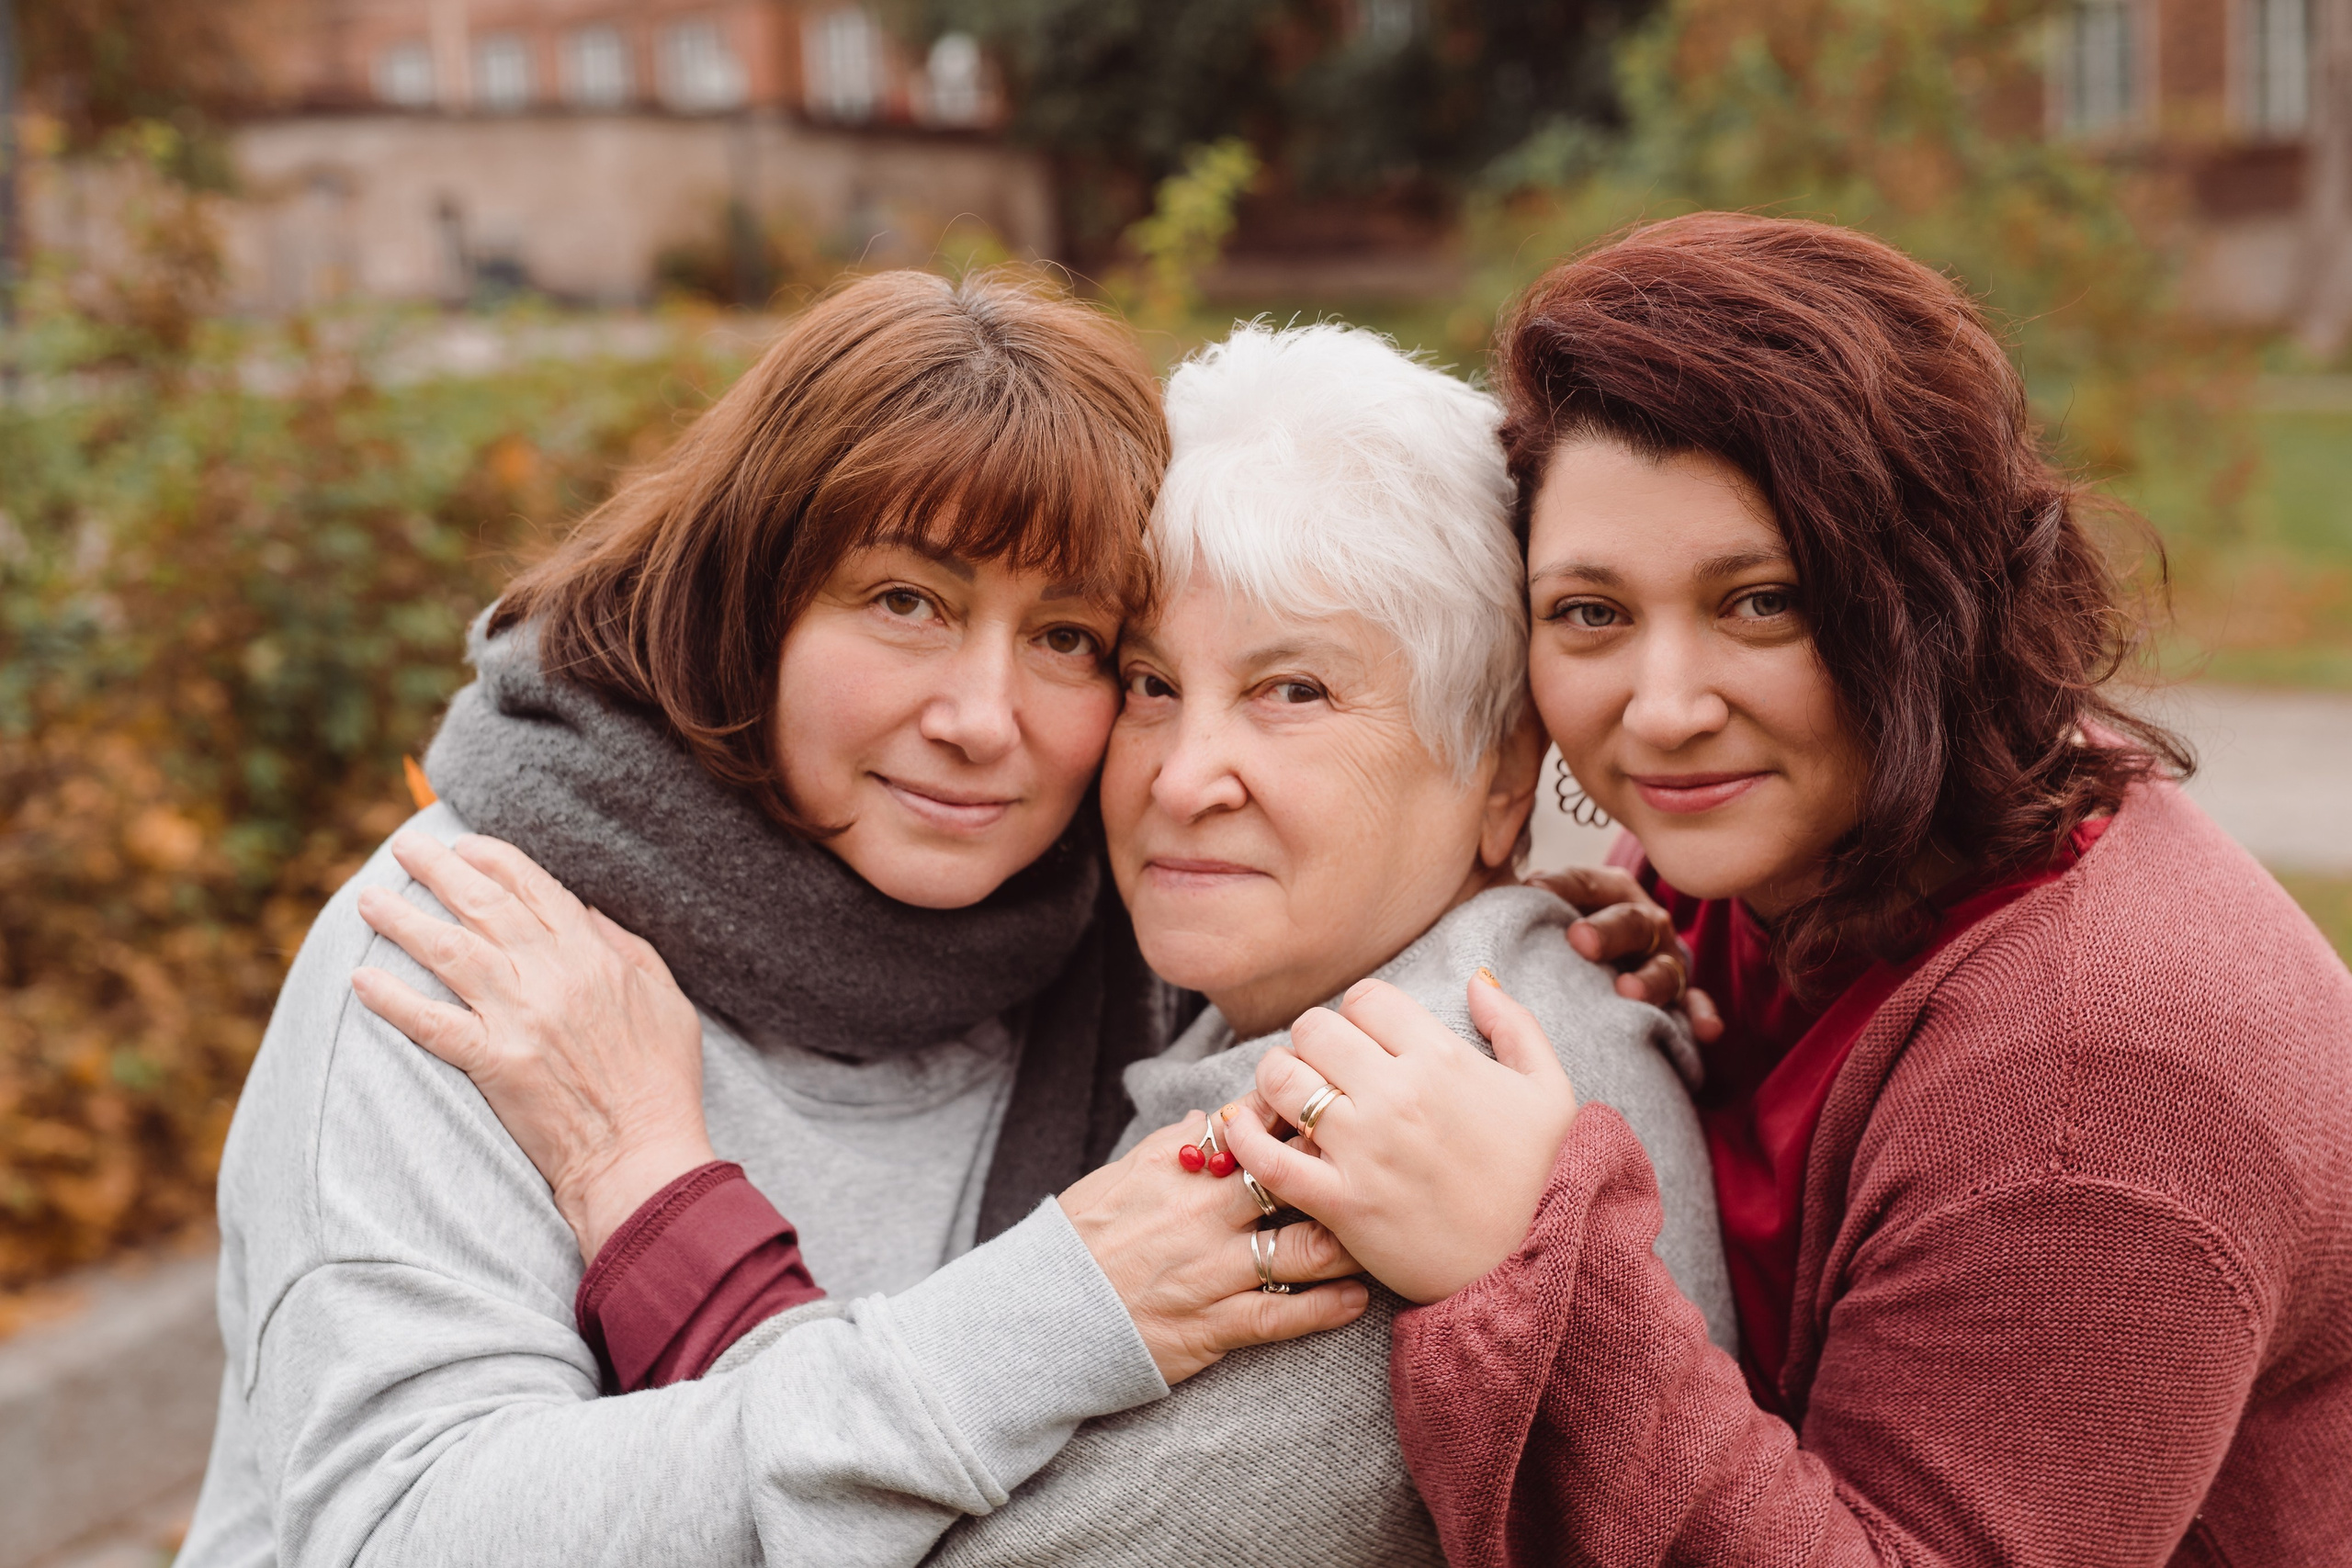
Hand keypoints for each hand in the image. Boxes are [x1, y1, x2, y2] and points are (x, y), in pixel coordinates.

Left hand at [351, 831, 713, 1264]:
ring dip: (404, 922)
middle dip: (439, 870)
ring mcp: (520, 1018)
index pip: (535, 889)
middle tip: (404, 847)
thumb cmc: (662, 1080)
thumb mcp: (666, 998)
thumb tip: (586, 911)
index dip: (494, 860)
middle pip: (484, 906)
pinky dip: (394, 1000)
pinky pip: (432, 1023)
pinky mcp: (494, 1063)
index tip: (464, 845)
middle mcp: (552, 976)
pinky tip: (362, 979)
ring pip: (449, 953)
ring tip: (370, 900)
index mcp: (594, 955)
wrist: (642, 1152)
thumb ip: (627, 948)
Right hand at [1058, 1112, 1369, 1384]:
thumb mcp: (1120, 1175)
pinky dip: (1327, 1308)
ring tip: (1385, 1236)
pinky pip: (1283, 1316)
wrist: (1042, 1314)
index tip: (1347, 1107)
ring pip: (1303, 1249)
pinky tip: (1358, 1298)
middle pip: (1297, 1182)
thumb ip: (1175, 1144)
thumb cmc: (1082, 1239)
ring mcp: (1210, 1272)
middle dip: (1346, 1173)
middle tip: (1390, 1168)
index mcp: (1181, 1169)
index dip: (1307, 1115)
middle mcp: (1201, 1214)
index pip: (1257, 1127)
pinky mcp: (1211, 1326)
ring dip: (1350, 1242)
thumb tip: (1215, 1114)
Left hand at [1219, 973, 1576, 1303]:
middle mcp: (1397, 1095)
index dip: (1359, 1015)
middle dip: (1314, 1042)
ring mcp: (1364, 1149)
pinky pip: (1267, 1157)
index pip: (1365, 999)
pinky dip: (1244, 1138)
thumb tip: (1476, 977)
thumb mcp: (1549, 1091)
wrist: (1530, 1267)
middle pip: (1313, 1028)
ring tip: (1293, 1100)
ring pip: (1281, 1078)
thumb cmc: (1540, 1178)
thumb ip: (1515, 1024)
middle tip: (1325, 1070)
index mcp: (1442, 1059)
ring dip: (1278, 1080)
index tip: (1365, 1043)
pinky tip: (1241, 1128)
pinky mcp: (1340, 1202)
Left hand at [1532, 864, 1721, 1043]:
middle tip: (1579, 941)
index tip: (1535, 890)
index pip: (1586, 884)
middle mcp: (1644, 921)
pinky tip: (1705, 1030)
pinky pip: (1695, 1005)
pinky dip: (1701, 1016)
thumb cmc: (1565, 931)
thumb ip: (1535, 898)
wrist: (1605, 958)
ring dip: (1648, 980)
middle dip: (1606, 932)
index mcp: (1610, 891)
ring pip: (1664, 968)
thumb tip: (1516, 892)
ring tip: (1627, 991)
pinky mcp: (1681, 995)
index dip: (1562, 887)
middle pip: (1630, 923)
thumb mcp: (1551, 908)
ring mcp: (1665, 959)